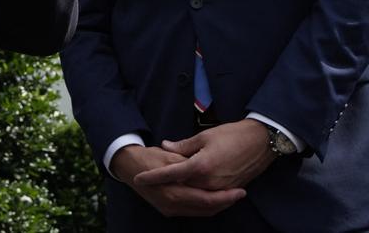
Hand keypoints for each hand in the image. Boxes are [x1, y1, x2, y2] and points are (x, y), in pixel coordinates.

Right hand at [111, 145, 245, 217]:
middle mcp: (172, 205)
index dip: (225, 197)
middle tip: (240, 193)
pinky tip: (214, 197)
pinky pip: (193, 211)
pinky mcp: (169, 210)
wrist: (128, 166)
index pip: (206, 200)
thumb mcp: (170, 156)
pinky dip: (206, 206)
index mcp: (174, 191)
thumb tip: (207, 166)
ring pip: (201, 212)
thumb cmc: (149, 157)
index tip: (240, 191)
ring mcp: (169, 209)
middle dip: (225, 203)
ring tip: (231, 195)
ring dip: (217, 205)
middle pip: (206, 209)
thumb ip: (188, 164)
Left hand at [134, 120, 275, 191]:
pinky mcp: (229, 191)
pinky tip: (190, 191)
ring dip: (181, 193)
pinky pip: (209, 198)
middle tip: (148, 184)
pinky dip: (197, 196)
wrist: (262, 142)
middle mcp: (209, 182)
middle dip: (164, 187)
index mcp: (200, 166)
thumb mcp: (204, 136)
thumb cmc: (232, 135)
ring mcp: (220, 189)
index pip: (170, 175)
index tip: (138, 178)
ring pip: (194, 196)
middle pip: (180, 189)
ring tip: (166, 188)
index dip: (153, 177)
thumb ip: (183, 146)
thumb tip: (165, 146)